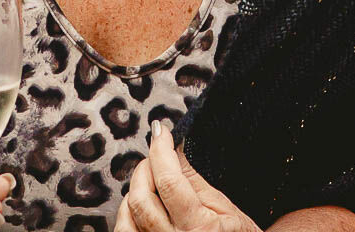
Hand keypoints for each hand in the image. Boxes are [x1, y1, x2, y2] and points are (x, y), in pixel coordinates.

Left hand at [114, 121, 258, 231]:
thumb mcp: (228, 210)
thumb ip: (196, 182)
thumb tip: (173, 151)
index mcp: (200, 228)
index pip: (168, 181)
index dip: (160, 150)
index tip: (160, 131)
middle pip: (141, 198)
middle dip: (145, 168)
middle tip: (157, 156)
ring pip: (127, 216)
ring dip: (134, 191)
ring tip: (149, 180)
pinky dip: (126, 213)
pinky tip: (139, 204)